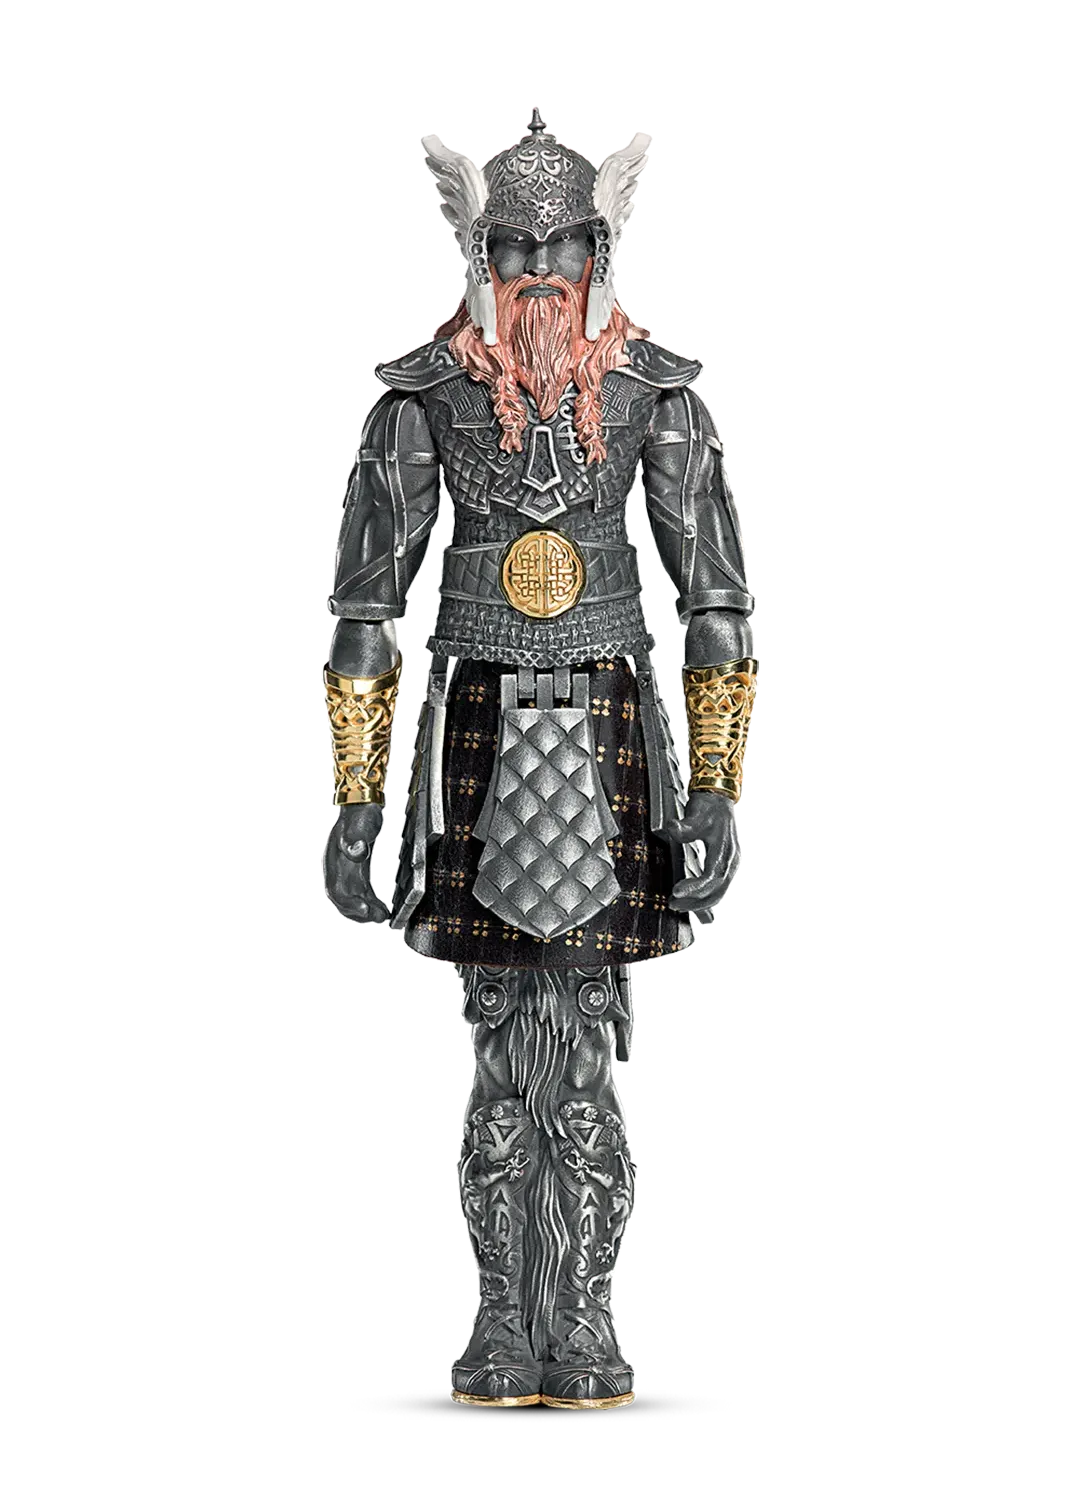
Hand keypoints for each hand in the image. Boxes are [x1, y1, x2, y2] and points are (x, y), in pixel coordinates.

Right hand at [324, 803, 390, 924]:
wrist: (361, 806)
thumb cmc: (358, 815)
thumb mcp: (358, 826)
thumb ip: (355, 840)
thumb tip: (357, 852)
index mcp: (334, 862)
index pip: (336, 889)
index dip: (349, 903)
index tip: (365, 910)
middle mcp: (337, 870)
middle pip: (343, 899)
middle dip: (358, 912)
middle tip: (378, 917)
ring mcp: (346, 873)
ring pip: (352, 899)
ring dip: (365, 911)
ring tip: (383, 917)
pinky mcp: (357, 873)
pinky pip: (361, 893)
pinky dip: (370, 903)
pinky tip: (383, 910)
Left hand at [664, 790, 741, 914]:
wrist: (718, 798)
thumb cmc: (708, 806)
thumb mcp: (695, 814)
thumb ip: (684, 826)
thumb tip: (672, 827)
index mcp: (724, 850)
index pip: (711, 876)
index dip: (695, 887)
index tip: (676, 891)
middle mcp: (730, 859)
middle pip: (717, 890)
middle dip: (696, 901)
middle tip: (673, 903)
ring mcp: (730, 863)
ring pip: (719, 891)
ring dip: (700, 901)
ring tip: (679, 904)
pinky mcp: (725, 864)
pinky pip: (717, 886)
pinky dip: (705, 895)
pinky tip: (691, 900)